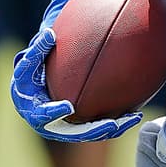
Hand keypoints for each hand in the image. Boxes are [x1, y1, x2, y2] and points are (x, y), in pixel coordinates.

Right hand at [10, 28, 141, 141]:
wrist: (35, 91)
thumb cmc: (30, 75)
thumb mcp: (30, 62)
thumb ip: (38, 50)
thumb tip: (49, 33)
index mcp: (35, 112)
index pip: (43, 115)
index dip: (54, 112)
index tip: (67, 107)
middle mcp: (53, 126)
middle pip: (74, 133)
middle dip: (94, 130)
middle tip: (111, 123)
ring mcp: (69, 129)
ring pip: (92, 133)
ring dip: (112, 128)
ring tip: (132, 118)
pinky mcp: (82, 128)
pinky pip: (100, 127)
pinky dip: (117, 122)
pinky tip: (135, 113)